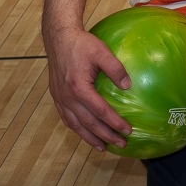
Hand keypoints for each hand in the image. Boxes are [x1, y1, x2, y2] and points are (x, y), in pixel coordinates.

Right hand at [45, 24, 131, 148]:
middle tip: (121, 144)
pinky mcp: (56, 97)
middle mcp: (67, 97)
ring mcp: (60, 98)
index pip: (100, 111)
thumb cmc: (82, 44)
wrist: (59, 38)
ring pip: (75, 124)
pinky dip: (77, 128)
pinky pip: (66, 118)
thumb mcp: (102, 52)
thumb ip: (115, 69)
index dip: (115, 123)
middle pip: (88, 123)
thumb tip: (128, 86)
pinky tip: (86, 133)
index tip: (128, 131)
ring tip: (103, 147)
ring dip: (89, 138)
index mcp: (79, 87)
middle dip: (105, 136)